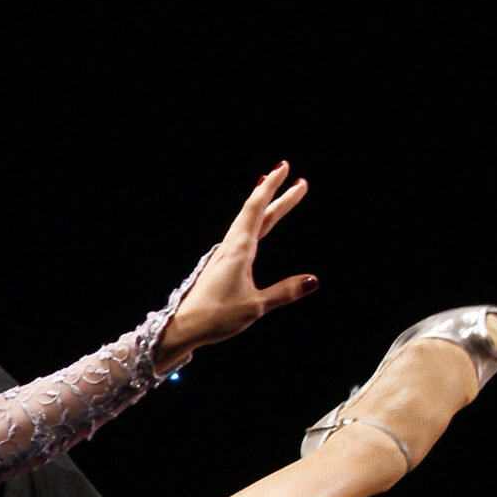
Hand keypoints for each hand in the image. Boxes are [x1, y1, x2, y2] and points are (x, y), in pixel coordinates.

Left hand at [153, 162, 317, 367]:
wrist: (183, 327)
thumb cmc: (216, 317)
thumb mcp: (255, 306)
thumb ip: (284, 292)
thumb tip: (313, 280)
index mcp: (239, 251)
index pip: (257, 210)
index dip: (272, 188)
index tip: (284, 169)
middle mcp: (230, 248)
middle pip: (255, 213)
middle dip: (276, 195)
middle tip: (295, 179)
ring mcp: (223, 256)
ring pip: (247, 224)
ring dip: (265, 208)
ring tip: (279, 196)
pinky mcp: (220, 266)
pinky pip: (240, 237)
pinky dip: (253, 225)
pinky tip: (256, 229)